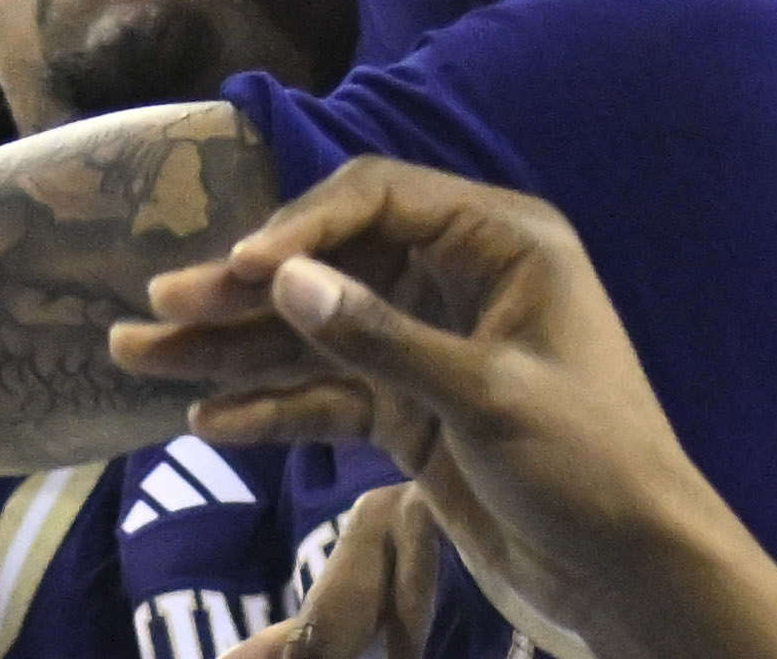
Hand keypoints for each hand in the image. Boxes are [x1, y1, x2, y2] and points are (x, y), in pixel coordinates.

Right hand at [122, 162, 776, 658]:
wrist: (634, 577)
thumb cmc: (591, 464)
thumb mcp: (488, 397)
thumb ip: (382, 338)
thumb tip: (282, 277)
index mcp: (501, 242)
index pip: (378, 200)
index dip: (301, 227)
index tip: (236, 268)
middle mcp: (459, 281)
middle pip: (332, 267)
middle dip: (243, 290)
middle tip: (157, 305)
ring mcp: (432, 350)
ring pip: (317, 335)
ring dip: (236, 348)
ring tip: (142, 356)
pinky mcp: (415, 417)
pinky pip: (329, 397)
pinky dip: (272, 407)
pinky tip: (209, 418)